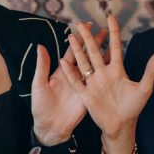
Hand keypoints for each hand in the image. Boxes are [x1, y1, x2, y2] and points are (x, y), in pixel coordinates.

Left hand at [31, 26, 107, 146]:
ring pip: (94, 66)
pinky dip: (106, 72)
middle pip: (86, 55)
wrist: (49, 127)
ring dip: (103, 55)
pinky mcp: (89, 95)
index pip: (73, 51)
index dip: (80, 38)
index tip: (87, 25)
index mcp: (62, 71)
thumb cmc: (40, 106)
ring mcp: (83, 85)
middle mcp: (74, 75)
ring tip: (112, 43)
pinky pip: (98, 81)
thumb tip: (40, 46)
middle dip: (94, 43)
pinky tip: (114, 64)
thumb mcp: (39, 85)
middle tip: (103, 30)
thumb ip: (42, 66)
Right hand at [60, 14, 153, 153]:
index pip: (115, 46)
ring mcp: (94, 83)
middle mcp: (104, 73)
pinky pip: (76, 81)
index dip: (113, 32)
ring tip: (71, 36)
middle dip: (88, 37)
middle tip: (81, 22)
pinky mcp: (86, 94)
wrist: (122, 126)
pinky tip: (63, 61)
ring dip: (77, 50)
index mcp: (117, 70)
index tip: (110, 17)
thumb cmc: (134, 107)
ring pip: (83, 62)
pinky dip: (70, 72)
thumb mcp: (145, 89)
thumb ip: (150, 71)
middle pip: (94, 51)